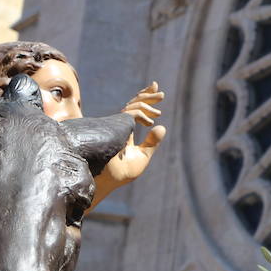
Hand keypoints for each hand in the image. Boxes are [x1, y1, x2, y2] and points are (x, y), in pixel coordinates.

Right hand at [90, 81, 166, 205]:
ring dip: (147, 101)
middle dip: (146, 95)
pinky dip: (142, 115)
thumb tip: (162, 127)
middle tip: (159, 89)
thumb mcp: (142, 157)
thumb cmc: (120, 173)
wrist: (108, 181)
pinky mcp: (115, 128)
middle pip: (133, 104)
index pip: (134, 110)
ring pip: (132, 106)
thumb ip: (151, 143)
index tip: (156, 89)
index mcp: (124, 130)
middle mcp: (119, 126)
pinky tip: (150, 122)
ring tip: (161, 100)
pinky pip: (131, 115)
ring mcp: (116, 126)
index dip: (144, 98)